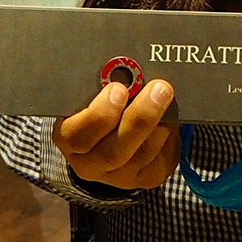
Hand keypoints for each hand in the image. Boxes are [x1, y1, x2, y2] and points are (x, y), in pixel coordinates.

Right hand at [53, 79, 178, 189]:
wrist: (108, 136)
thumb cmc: (97, 105)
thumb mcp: (89, 96)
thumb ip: (101, 85)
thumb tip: (128, 62)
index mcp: (70, 140)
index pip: (77, 135)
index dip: (98, 115)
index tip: (118, 89)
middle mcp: (91, 164)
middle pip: (113, 151)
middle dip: (139, 118)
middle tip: (159, 88)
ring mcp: (119, 176)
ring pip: (141, 156)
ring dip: (159, 124)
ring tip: (168, 97)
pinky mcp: (145, 179)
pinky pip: (159, 160)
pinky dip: (168, 137)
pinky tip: (172, 117)